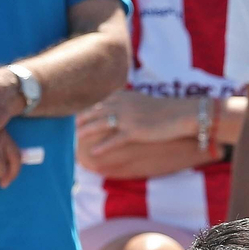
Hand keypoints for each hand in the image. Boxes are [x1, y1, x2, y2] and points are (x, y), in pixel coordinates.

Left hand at [78, 90, 195, 146]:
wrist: (182, 114)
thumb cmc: (162, 111)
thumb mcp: (140, 102)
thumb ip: (124, 104)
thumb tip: (112, 110)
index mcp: (122, 96)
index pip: (97, 103)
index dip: (84, 112)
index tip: (72, 119)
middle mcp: (122, 104)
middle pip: (94, 112)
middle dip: (80, 121)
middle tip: (66, 131)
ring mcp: (128, 117)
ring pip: (100, 124)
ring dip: (85, 132)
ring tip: (73, 141)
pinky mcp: (135, 130)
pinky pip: (114, 139)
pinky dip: (103, 146)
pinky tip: (93, 153)